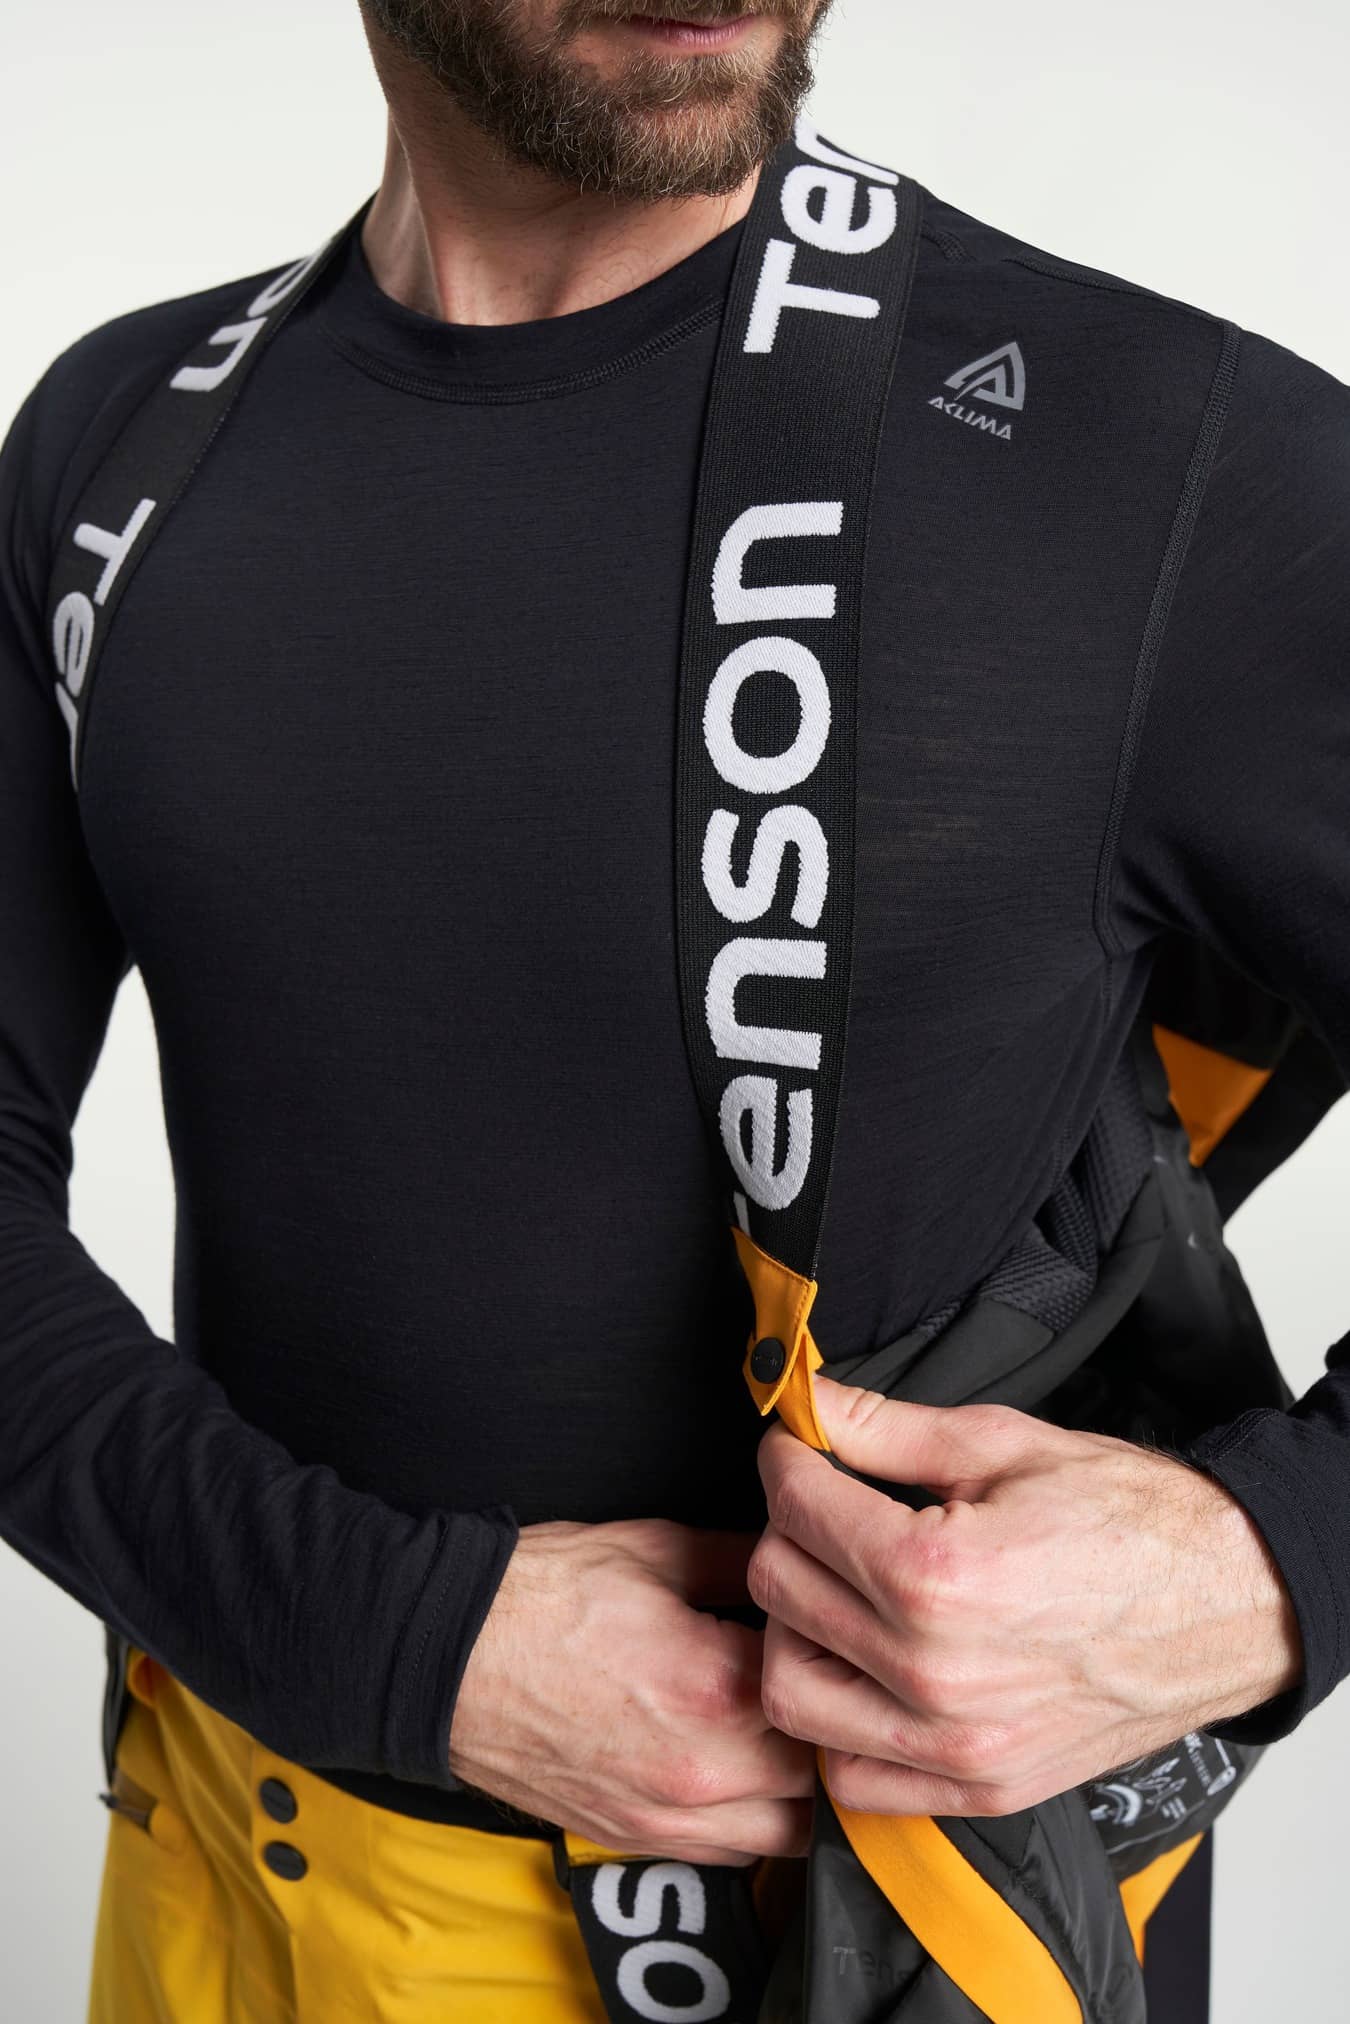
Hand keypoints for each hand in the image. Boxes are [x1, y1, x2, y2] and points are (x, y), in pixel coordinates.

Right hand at [449, 1517, 815, 1864]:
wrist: (446, 1654)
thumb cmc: (542, 1595)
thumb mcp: (655, 1547)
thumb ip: (743, 1561)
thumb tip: (800, 1559)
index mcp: (713, 1689)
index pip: (829, 1692)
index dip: (839, 1659)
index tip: (832, 1633)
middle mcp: (700, 1771)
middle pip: (823, 1776)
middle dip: (828, 1730)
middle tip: (820, 1684)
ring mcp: (665, 1817)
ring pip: (787, 1834)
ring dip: (797, 1788)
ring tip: (783, 1730)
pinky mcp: (632, 1839)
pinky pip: (729, 1854)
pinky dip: (750, 1820)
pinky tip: (738, 1767)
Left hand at [747, 1376, 1303, 1818]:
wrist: (1226, 1602)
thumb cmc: (1128, 1518)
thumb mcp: (1003, 1443)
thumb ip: (887, 1428)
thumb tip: (808, 1403)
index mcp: (939, 1576)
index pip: (796, 1509)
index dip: (786, 1461)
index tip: (797, 1449)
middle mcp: (936, 1672)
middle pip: (780, 1591)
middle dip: (786, 1531)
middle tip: (822, 1508)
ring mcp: (955, 1743)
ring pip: (791, 1690)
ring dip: (795, 1629)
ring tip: (837, 1588)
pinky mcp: (977, 1787)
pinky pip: (847, 1774)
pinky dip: (835, 1721)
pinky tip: (863, 1667)